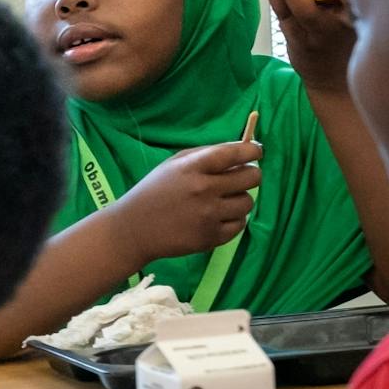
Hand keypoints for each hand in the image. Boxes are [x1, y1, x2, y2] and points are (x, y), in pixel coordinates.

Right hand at [111, 140, 263, 263]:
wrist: (132, 230)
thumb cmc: (154, 192)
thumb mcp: (173, 165)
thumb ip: (206, 155)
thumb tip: (244, 151)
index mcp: (192, 167)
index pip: (235, 153)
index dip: (253, 151)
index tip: (256, 152)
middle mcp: (203, 190)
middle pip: (252, 178)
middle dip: (250, 176)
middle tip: (239, 179)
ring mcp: (209, 215)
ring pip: (248, 202)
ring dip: (238, 200)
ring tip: (220, 203)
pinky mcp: (211, 237)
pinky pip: (239, 225)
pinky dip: (231, 220)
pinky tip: (215, 218)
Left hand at [265, 0, 355, 91]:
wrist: (336, 81)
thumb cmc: (351, 38)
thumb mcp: (361, 19)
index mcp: (356, 19)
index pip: (353, 4)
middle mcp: (334, 29)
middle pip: (312, 11)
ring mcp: (311, 36)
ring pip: (294, 12)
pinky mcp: (296, 40)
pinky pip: (284, 16)